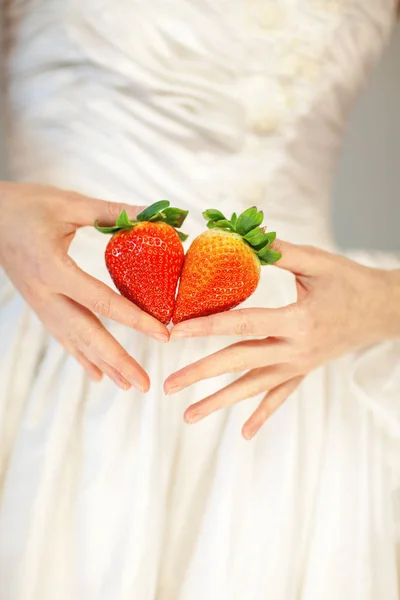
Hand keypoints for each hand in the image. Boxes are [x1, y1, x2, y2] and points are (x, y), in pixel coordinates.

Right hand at [0, 182, 168, 390]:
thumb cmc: (27, 206)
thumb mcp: (69, 204)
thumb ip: (112, 213)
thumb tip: (155, 215)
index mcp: (54, 269)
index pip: (103, 302)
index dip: (135, 320)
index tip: (163, 334)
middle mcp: (46, 295)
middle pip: (87, 335)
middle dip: (118, 361)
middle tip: (145, 384)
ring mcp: (40, 304)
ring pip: (75, 342)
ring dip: (103, 364)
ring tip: (128, 385)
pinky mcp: (38, 305)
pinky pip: (62, 337)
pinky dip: (82, 357)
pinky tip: (97, 374)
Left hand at [165, 241, 399, 438]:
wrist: (383, 310)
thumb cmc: (350, 282)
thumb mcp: (317, 262)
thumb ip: (280, 253)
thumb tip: (244, 240)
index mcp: (297, 320)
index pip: (243, 325)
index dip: (207, 326)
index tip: (176, 331)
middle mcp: (296, 350)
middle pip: (240, 363)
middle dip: (201, 374)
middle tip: (168, 385)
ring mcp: (299, 365)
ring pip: (253, 387)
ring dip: (220, 402)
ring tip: (189, 416)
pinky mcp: (304, 371)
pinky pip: (280, 396)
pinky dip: (262, 414)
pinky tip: (245, 433)